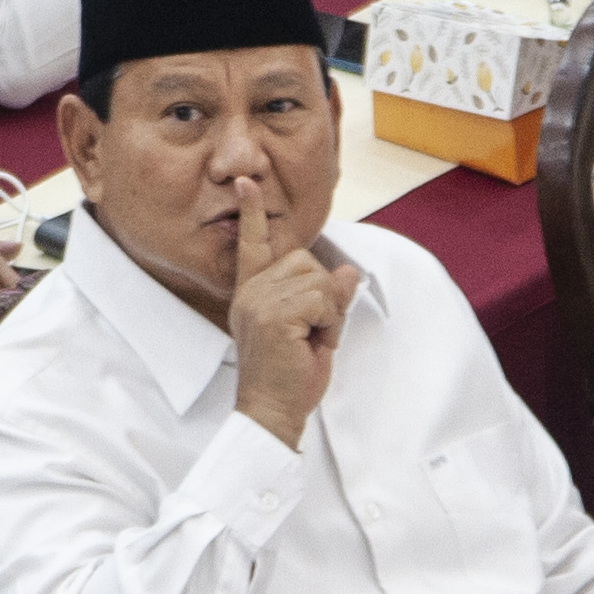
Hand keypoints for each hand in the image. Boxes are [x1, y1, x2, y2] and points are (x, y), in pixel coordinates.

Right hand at [225, 175, 348, 450]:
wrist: (273, 410)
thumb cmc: (289, 375)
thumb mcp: (313, 328)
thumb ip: (323, 297)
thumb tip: (347, 271)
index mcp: (253, 292)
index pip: (253, 244)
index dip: (252, 212)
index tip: (246, 183)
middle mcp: (251, 292)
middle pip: (306, 261)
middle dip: (324, 295)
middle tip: (313, 331)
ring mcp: (259, 301)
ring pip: (317, 279)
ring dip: (329, 311)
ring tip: (311, 339)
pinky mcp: (273, 315)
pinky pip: (321, 298)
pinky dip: (329, 321)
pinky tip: (313, 342)